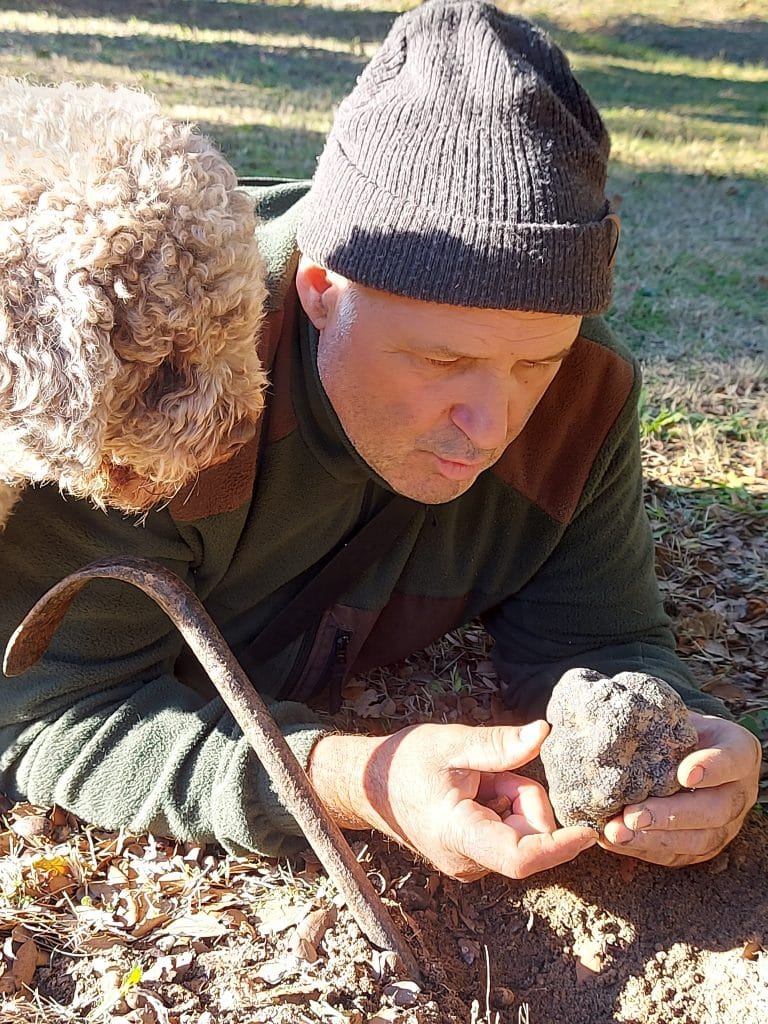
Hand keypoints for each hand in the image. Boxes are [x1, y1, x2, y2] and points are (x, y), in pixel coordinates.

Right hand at [309, 721, 596, 880]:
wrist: (369, 784)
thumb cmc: (405, 761)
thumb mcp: (453, 743)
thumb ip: (499, 745)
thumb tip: (543, 732)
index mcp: (459, 835)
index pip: (521, 858)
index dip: (560, 846)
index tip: (590, 831)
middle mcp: (467, 861)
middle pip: (527, 838)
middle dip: (524, 798)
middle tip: (494, 771)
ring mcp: (468, 864)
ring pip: (520, 835)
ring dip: (512, 801)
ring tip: (477, 780)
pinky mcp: (471, 858)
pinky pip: (507, 835)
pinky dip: (502, 809)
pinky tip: (474, 791)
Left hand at [600, 712, 761, 865]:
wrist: (680, 751)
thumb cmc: (675, 729)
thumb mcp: (675, 715)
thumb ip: (659, 717)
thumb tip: (618, 716)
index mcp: (738, 753)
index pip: (733, 759)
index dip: (713, 768)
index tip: (685, 773)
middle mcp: (738, 793)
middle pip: (715, 810)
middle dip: (672, 815)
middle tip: (633, 815)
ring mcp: (723, 825)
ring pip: (696, 841)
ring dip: (653, 839)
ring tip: (617, 832)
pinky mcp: (700, 847)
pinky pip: (676, 856)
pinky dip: (641, 849)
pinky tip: (611, 839)